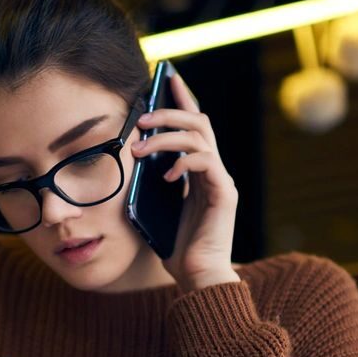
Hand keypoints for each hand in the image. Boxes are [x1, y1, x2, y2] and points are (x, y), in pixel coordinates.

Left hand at [131, 73, 239, 291]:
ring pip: (201, 137)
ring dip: (167, 137)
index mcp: (200, 172)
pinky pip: (206, 163)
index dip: (183, 99)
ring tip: (139, 150)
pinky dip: (183, 163)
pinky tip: (165, 177)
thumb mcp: (156, 209)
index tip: (167, 78)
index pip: (194, 126)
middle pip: (199, 122)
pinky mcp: (225, 194)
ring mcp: (221, 181)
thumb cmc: (176, 248)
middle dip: (170, 112)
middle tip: (141, 117)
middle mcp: (214, 171)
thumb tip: (132, 158)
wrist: (197, 278)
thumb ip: (150, 183)